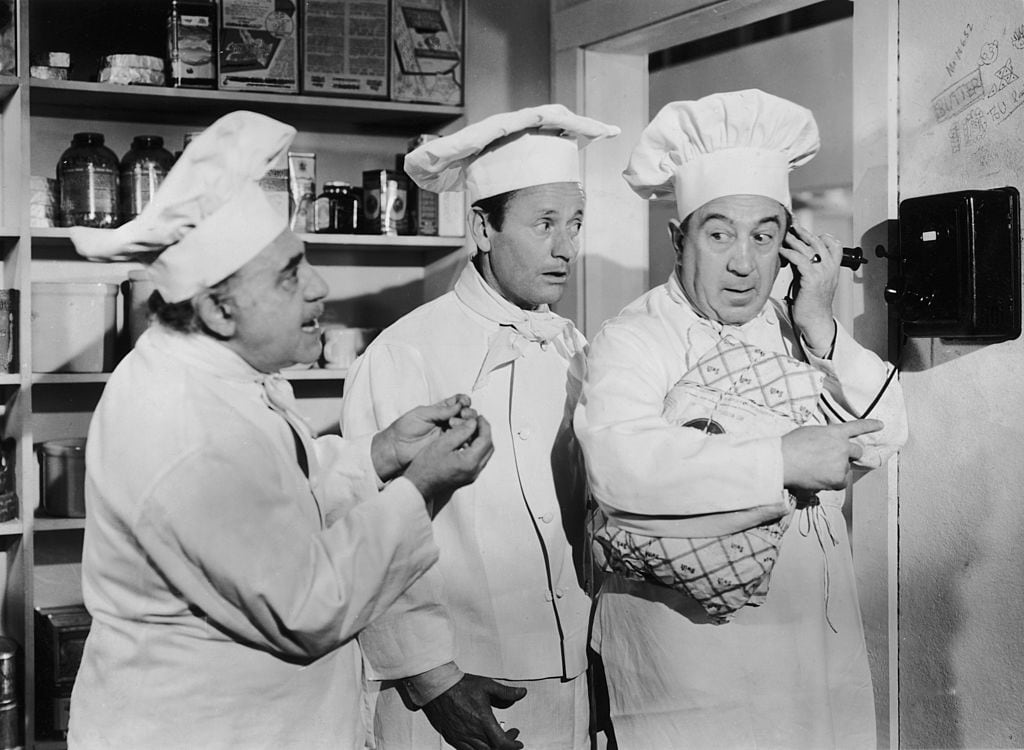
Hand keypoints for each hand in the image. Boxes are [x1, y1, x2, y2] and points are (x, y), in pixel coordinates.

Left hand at [371, 394, 474, 481]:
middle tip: (462, 415)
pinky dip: (467, 436)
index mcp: (439, 410)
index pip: (457, 402)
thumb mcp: (421, 414)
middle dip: (468, 412)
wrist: (397, 449)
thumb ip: (440, 410)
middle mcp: (446, 421)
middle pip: (466, 414)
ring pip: (467, 427)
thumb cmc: (404, 430)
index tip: (463, 402)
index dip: (463, 401)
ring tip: (456, 425)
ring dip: (468, 424)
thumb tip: (458, 405)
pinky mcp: (449, 446)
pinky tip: (464, 435)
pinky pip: (463, 440)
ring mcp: (448, 434)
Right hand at [403, 415, 492, 501]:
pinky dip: (476, 449)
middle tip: (476, 422)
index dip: (484, 426)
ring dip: (480, 441)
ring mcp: (471, 476)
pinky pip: (478, 460)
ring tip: (469, 430)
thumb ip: (460, 432)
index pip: (485, 440)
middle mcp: (474, 471)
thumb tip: (473, 423)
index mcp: (469, 463)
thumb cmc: (426, 467)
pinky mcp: (467, 477)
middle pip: (488, 447)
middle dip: (484, 432)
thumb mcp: (442, 444)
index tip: (479, 417)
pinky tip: (465, 442)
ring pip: (485, 454)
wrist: (419, 486)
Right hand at [421, 674, 526, 749]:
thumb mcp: (487, 685)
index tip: (518, 741)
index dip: (513, 745)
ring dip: (492, 748)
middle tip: (510, 737)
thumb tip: (521, 693)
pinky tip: (480, 740)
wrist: (437, 688)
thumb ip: (506, 692)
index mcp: (483, 721)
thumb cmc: (459, 687)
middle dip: (505, 746)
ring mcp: (461, 738)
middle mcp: (472, 733)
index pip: (503, 743)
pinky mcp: (452, 739)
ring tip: (496, 739)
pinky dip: (477, 749)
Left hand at [779, 224, 841, 351]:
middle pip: (819, 243)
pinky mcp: (812, 279)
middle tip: (792, 226)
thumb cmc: (812, 303)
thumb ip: (808, 267)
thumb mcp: (812, 280)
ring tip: (784, 235)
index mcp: (834, 268)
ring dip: (794, 240)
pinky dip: (789, 253)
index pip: (834, 245)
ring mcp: (822, 273)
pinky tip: (781, 250)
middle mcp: (830, 268)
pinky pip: (800, 260)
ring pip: (808, 249)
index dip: (821, 236)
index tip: (806, 232)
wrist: (815, 320)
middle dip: (804, 233)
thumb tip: (795, 255)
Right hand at [781, 419, 883, 490]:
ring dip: (836, 469)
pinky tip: (819, 478)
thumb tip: (826, 446)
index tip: (881, 424)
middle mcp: (842, 446)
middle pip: (856, 451)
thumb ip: (823, 437)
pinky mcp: (838, 478)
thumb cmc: (789, 446)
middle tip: (834, 459)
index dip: (870, 425)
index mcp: (834, 432)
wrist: (782, 460)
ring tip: (816, 469)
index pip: (857, 427)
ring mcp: (841, 463)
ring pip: (845, 468)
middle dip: (849, 455)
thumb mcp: (809, 432)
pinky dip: (833, 482)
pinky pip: (841, 482)